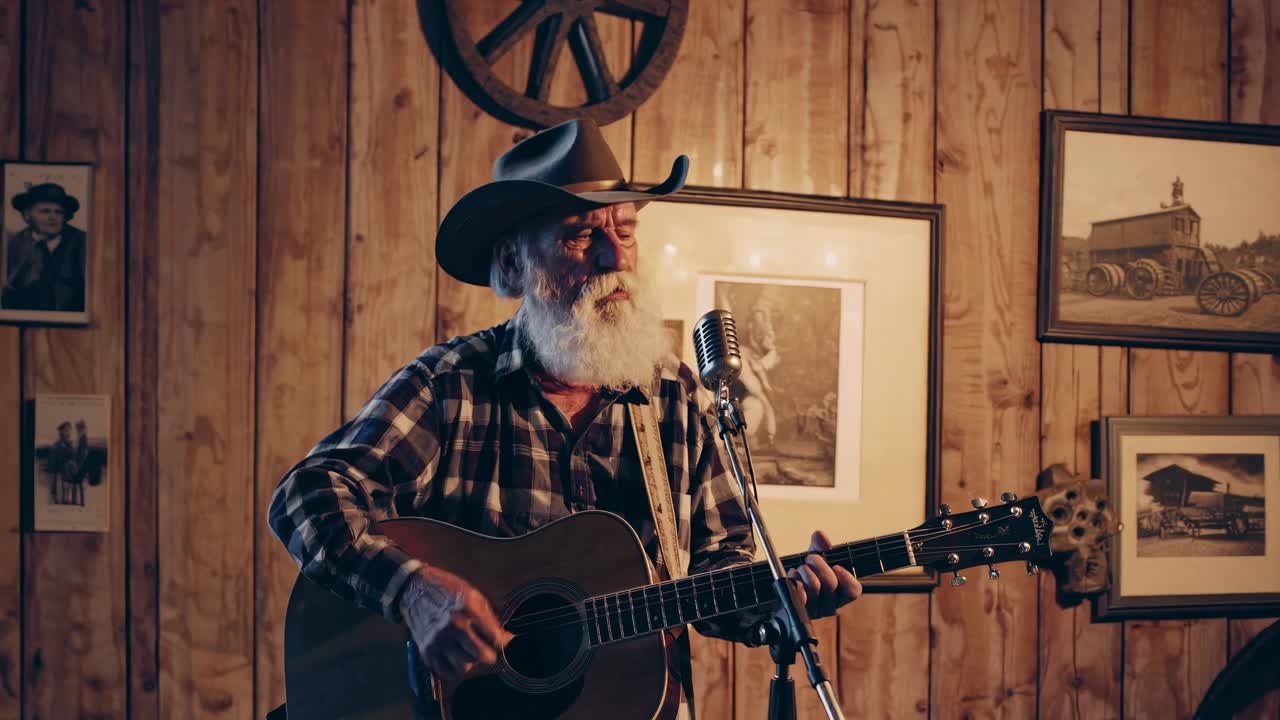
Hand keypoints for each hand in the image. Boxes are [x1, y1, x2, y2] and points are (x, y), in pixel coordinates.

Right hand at [400, 566, 512, 683]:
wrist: (414, 588)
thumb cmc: (447, 590)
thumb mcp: (473, 595)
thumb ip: (490, 618)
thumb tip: (507, 638)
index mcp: (469, 609)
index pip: (495, 638)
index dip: (502, 642)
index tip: (500, 641)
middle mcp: (454, 626)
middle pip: (482, 656)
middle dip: (489, 654)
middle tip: (486, 648)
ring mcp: (439, 640)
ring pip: (465, 667)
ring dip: (470, 662)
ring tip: (467, 651)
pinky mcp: (426, 651)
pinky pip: (446, 672)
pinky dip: (454, 669)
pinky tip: (455, 657)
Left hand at [787, 530, 861, 618]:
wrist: (784, 595)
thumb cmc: (803, 578)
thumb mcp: (813, 561)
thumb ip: (819, 547)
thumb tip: (820, 536)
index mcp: (839, 595)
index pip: (853, 591)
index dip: (846, 577)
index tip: (836, 566)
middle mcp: (829, 606)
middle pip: (831, 583)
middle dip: (817, 564)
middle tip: (809, 559)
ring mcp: (814, 611)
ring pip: (814, 586)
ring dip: (803, 571)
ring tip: (799, 570)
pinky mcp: (799, 611)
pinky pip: (799, 595)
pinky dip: (795, 581)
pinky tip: (793, 577)